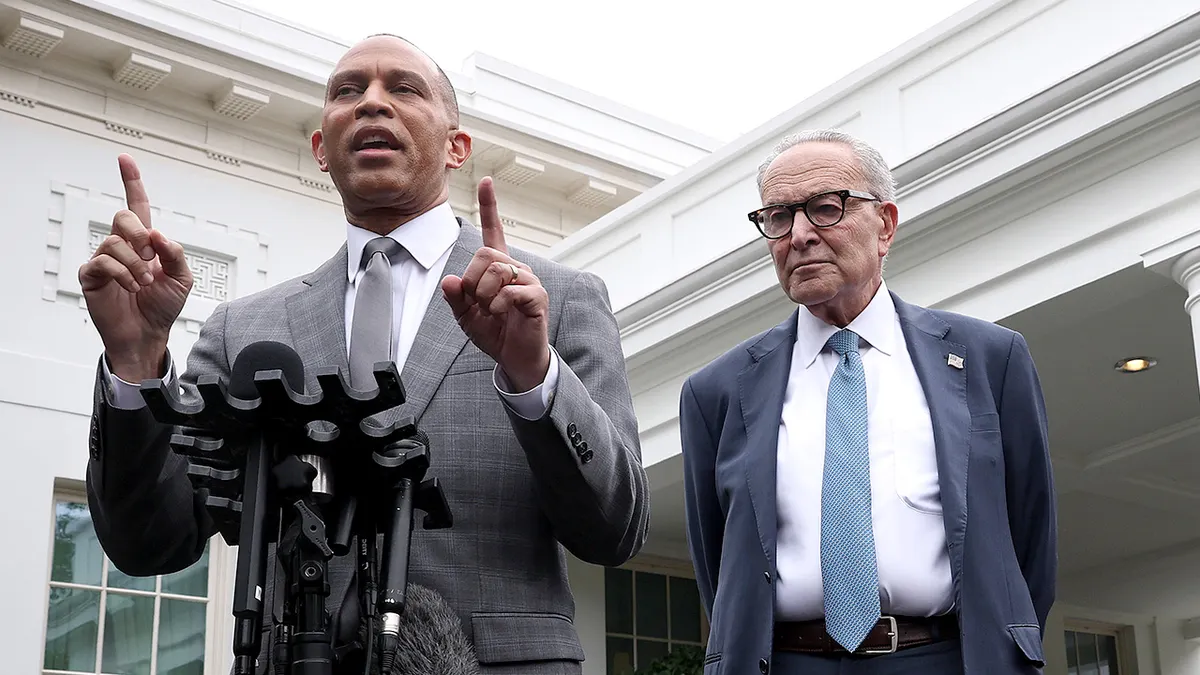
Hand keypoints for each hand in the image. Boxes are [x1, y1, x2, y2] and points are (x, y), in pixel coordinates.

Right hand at [78, 154, 192, 381]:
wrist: (148, 334)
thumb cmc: (163, 306)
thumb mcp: (182, 278)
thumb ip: (175, 253)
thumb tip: (157, 234)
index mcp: (145, 243)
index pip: (137, 207)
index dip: (132, 182)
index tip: (124, 159)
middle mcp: (123, 246)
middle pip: (123, 217)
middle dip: (140, 234)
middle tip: (150, 257)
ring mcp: (105, 259)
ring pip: (114, 241)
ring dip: (135, 263)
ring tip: (143, 283)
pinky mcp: (91, 276)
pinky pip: (102, 262)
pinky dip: (122, 274)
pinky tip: (131, 287)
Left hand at [442, 177, 549, 390]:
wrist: (516, 358)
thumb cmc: (494, 333)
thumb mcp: (466, 316)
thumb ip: (456, 298)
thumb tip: (451, 281)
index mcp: (498, 267)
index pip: (493, 230)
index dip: (490, 206)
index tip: (487, 180)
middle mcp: (516, 267)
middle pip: (485, 255)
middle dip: (473, 281)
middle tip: (478, 303)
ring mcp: (529, 280)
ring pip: (497, 270)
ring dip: (485, 295)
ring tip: (491, 311)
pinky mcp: (537, 296)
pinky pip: (511, 291)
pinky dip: (499, 305)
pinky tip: (502, 314)